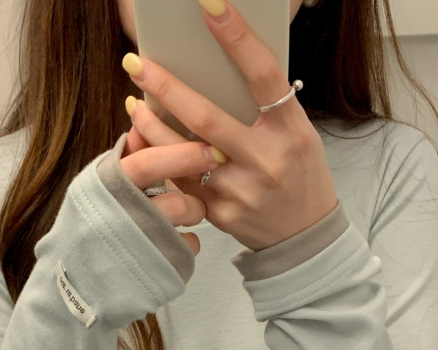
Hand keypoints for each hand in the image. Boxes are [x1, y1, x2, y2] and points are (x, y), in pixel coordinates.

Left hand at [122, 0, 337, 250]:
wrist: (303, 238)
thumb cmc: (299, 175)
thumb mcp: (297, 135)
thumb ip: (265, 108)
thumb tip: (220, 66)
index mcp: (290, 132)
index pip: (263, 76)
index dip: (236, 38)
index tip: (210, 4)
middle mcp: (265, 161)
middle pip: (206, 117)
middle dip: (166, 86)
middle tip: (136, 62)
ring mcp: (240, 192)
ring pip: (182, 153)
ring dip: (151, 125)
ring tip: (134, 101)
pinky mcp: (220, 214)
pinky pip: (181, 182)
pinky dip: (161, 159)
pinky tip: (145, 142)